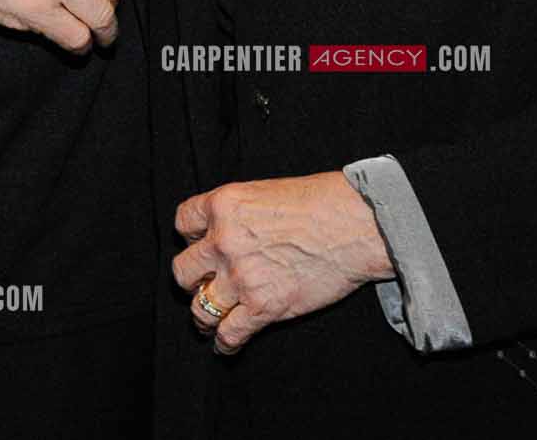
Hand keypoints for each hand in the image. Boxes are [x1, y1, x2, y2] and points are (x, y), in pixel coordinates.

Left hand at [173, 172, 393, 354]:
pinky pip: (229, 334)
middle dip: (191, 279)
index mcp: (223, 205)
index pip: (183, 223)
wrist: (354, 226)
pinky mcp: (263, 307)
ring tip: (207, 321)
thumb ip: (238, 213)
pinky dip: (224, 343)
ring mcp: (241, 277)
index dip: (190, 237)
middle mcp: (223, 241)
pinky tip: (226, 344)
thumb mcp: (264, 192)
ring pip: (200, 308)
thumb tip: (230, 231)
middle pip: (182, 271)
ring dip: (202, 316)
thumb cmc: (320, 203)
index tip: (199, 245)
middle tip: (201, 284)